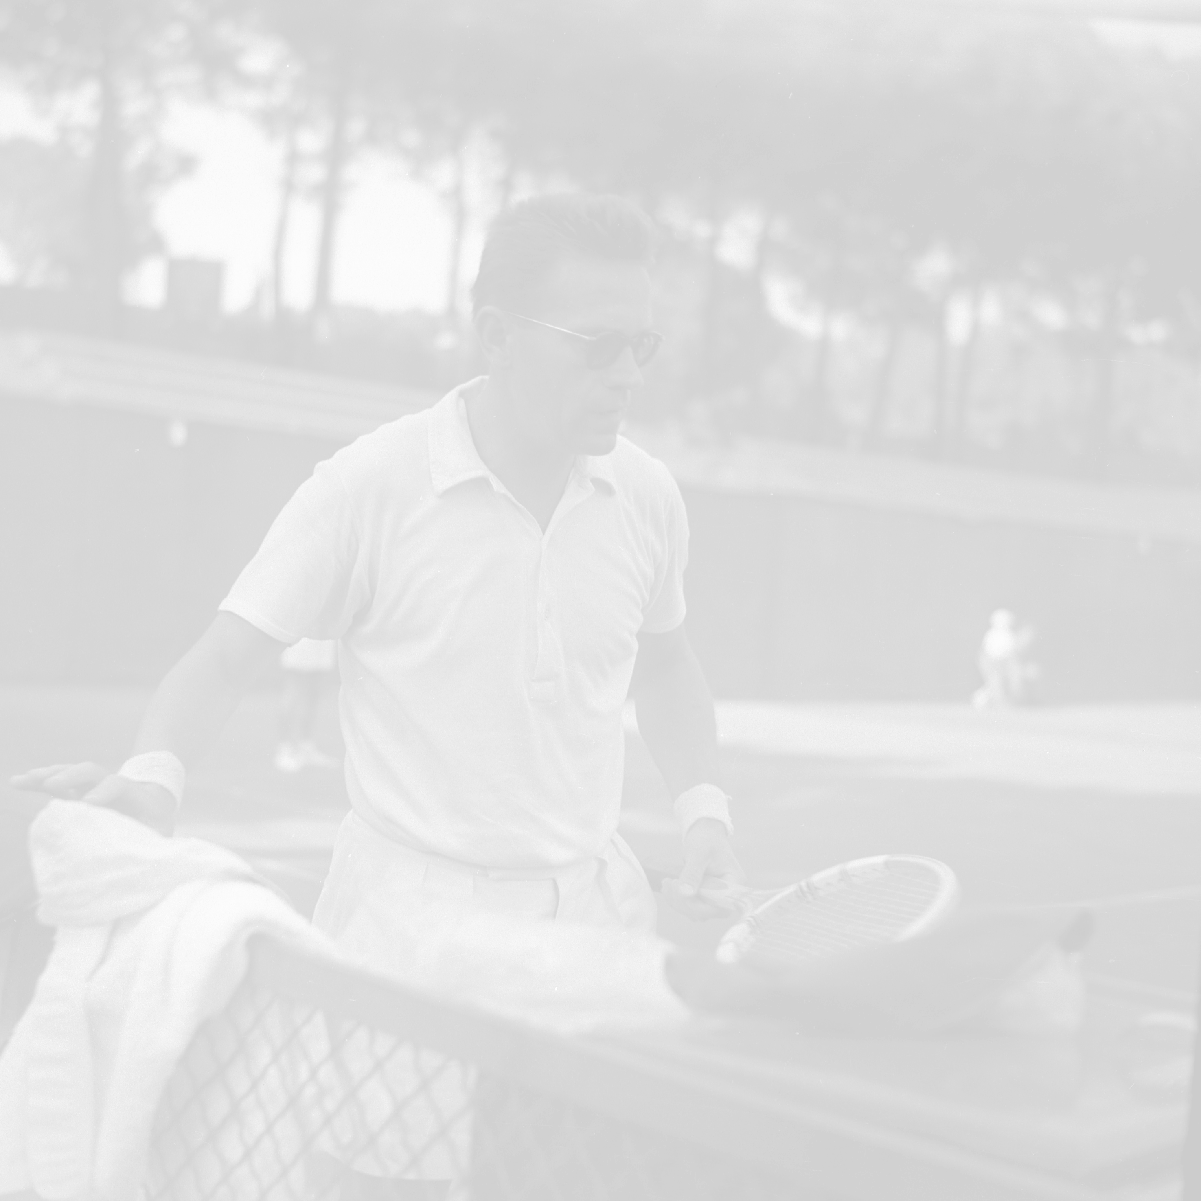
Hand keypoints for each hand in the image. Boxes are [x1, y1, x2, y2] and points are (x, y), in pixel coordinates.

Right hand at [10, 762, 176, 835]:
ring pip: (70, 773)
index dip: (104, 791)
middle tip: (52, 785)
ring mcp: (92, 785)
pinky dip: (39, 781)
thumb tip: (147, 861)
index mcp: (133, 793)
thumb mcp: (160, 831)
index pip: (117, 784)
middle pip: (91, 772)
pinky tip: (19, 782)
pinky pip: (58, 781)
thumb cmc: (156, 822)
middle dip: (71, 776)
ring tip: (21, 780)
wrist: (155, 803)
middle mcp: (109, 784)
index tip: (89, 803)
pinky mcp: (78, 789)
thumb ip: (153, 841)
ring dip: (46, 775)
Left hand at [661, 818, 746, 919]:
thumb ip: (692, 873)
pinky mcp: (705, 897)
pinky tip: (669, 886)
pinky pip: (691, 906)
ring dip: (678, 902)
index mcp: (734, 883)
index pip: (719, 907)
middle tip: (667, 884)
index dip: (698, 905)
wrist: (704, 832)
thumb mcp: (699, 853)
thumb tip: (685, 894)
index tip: (679, 890)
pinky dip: (678, 899)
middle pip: (706, 912)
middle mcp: (728, 894)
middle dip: (683, 902)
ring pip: (696, 912)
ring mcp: (716, 897)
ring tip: (666, 883)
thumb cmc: (706, 839)